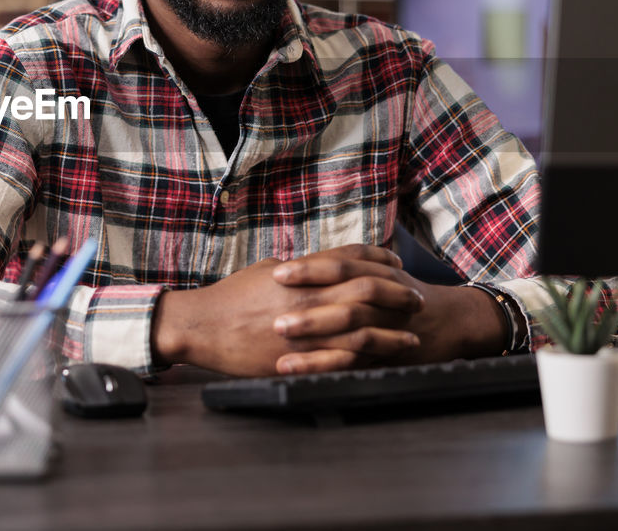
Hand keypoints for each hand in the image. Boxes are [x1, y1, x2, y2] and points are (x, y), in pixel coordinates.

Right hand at [150, 245, 422, 376]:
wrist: (202, 326)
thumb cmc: (230, 297)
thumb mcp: (267, 271)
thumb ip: (300, 269)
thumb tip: (323, 266)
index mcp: (301, 272)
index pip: (350, 258)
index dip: (378, 259)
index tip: (397, 264)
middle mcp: (308, 296)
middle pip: (366, 289)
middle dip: (397, 292)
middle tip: (416, 297)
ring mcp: (306, 328)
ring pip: (363, 326)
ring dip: (393, 329)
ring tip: (412, 333)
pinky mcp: (300, 356)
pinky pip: (343, 358)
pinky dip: (370, 356)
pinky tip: (384, 358)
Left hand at [271, 249, 507, 373]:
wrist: (452, 320)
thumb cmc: (403, 294)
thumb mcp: (377, 273)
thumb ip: (342, 270)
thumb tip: (289, 267)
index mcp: (375, 273)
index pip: (340, 266)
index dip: (309, 268)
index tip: (276, 272)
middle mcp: (380, 296)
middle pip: (343, 293)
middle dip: (306, 298)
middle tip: (270, 302)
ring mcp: (384, 326)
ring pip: (350, 326)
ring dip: (313, 330)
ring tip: (279, 332)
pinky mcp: (383, 355)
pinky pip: (352, 360)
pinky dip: (321, 364)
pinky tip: (294, 367)